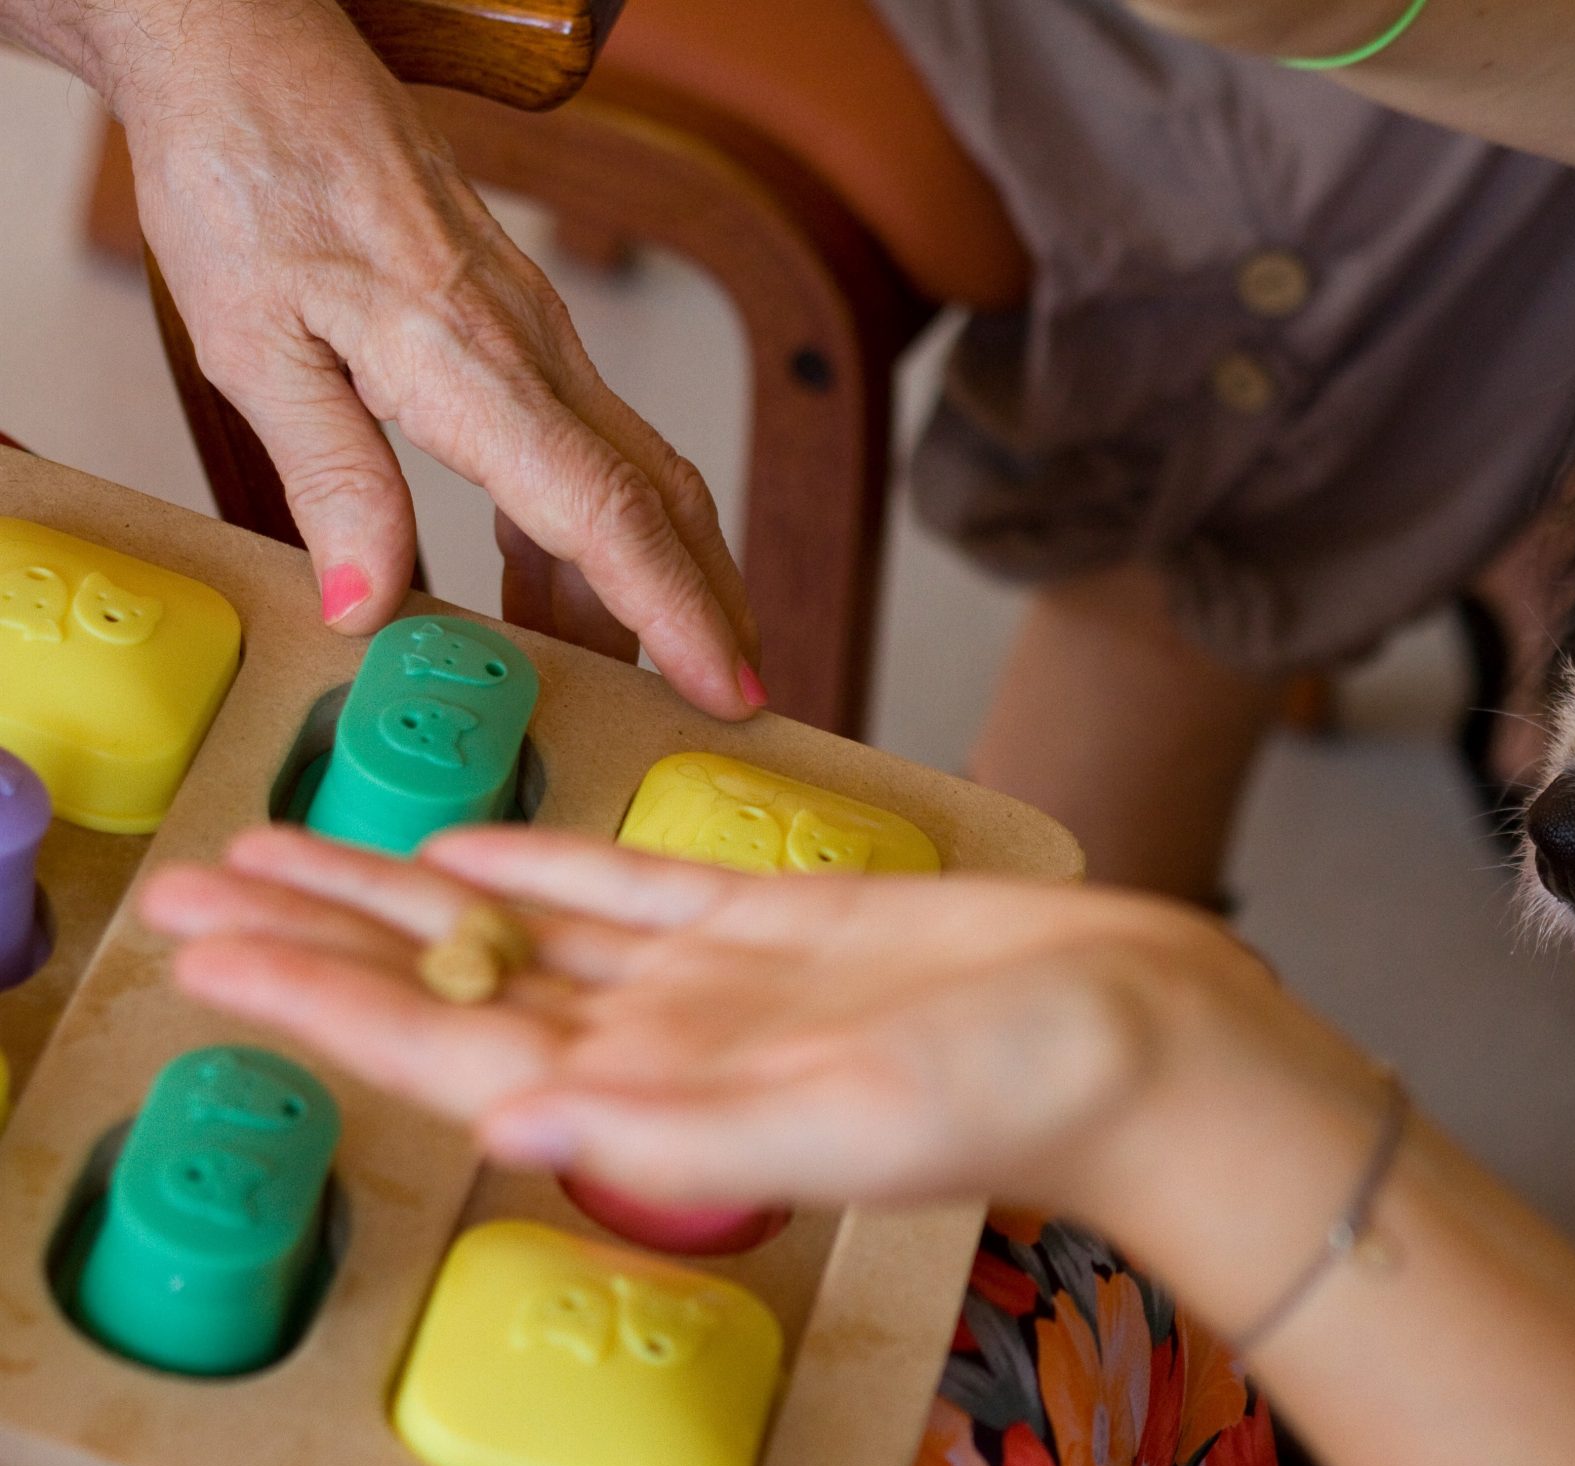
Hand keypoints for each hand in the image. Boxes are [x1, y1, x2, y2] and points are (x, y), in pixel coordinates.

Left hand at [92, 0, 762, 715]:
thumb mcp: (253, 344)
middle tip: (737, 699)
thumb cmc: (244, 179)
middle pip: (660, 498)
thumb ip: (329, 476)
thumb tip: (368, 602)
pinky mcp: (522, 334)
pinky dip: (595, 535)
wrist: (254, 61)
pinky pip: (587, 449)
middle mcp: (532, 349)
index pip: (603, 508)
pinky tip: (556, 596)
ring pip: (637, 476)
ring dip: (659, 580)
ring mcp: (539, 338)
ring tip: (648, 676)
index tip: (721, 680)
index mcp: (470, 361)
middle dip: (711, 606)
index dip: (671, 606)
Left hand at [138, 828, 1378, 1224]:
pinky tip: (470, 841)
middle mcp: (665, 1046)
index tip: (213, 959)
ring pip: (520, 928)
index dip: (324, 1003)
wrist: (1145, 1037)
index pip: (450, 1048)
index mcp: (666, 1101)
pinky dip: (543, 861)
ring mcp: (716, 983)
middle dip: (320, 941)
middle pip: (454, 983)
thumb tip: (514, 1123)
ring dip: (400, 891)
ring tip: (289, 850)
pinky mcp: (780, 924)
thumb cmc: (1028, 1093)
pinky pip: (629, 888)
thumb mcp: (855, 1115)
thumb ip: (688, 1129)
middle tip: (189, 892)